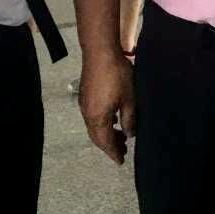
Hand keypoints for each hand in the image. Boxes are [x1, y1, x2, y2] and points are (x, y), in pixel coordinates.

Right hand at [78, 50, 135, 164]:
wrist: (100, 52)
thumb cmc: (117, 75)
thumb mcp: (129, 98)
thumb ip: (129, 119)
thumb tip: (130, 135)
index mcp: (98, 118)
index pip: (105, 142)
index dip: (113, 152)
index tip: (121, 161)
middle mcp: (87, 114)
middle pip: (97, 137)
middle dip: (109, 145)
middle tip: (123, 150)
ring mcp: (84, 104)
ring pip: (94, 127)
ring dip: (106, 134)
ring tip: (121, 136)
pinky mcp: (85, 95)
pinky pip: (93, 117)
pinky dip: (103, 124)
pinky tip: (113, 119)